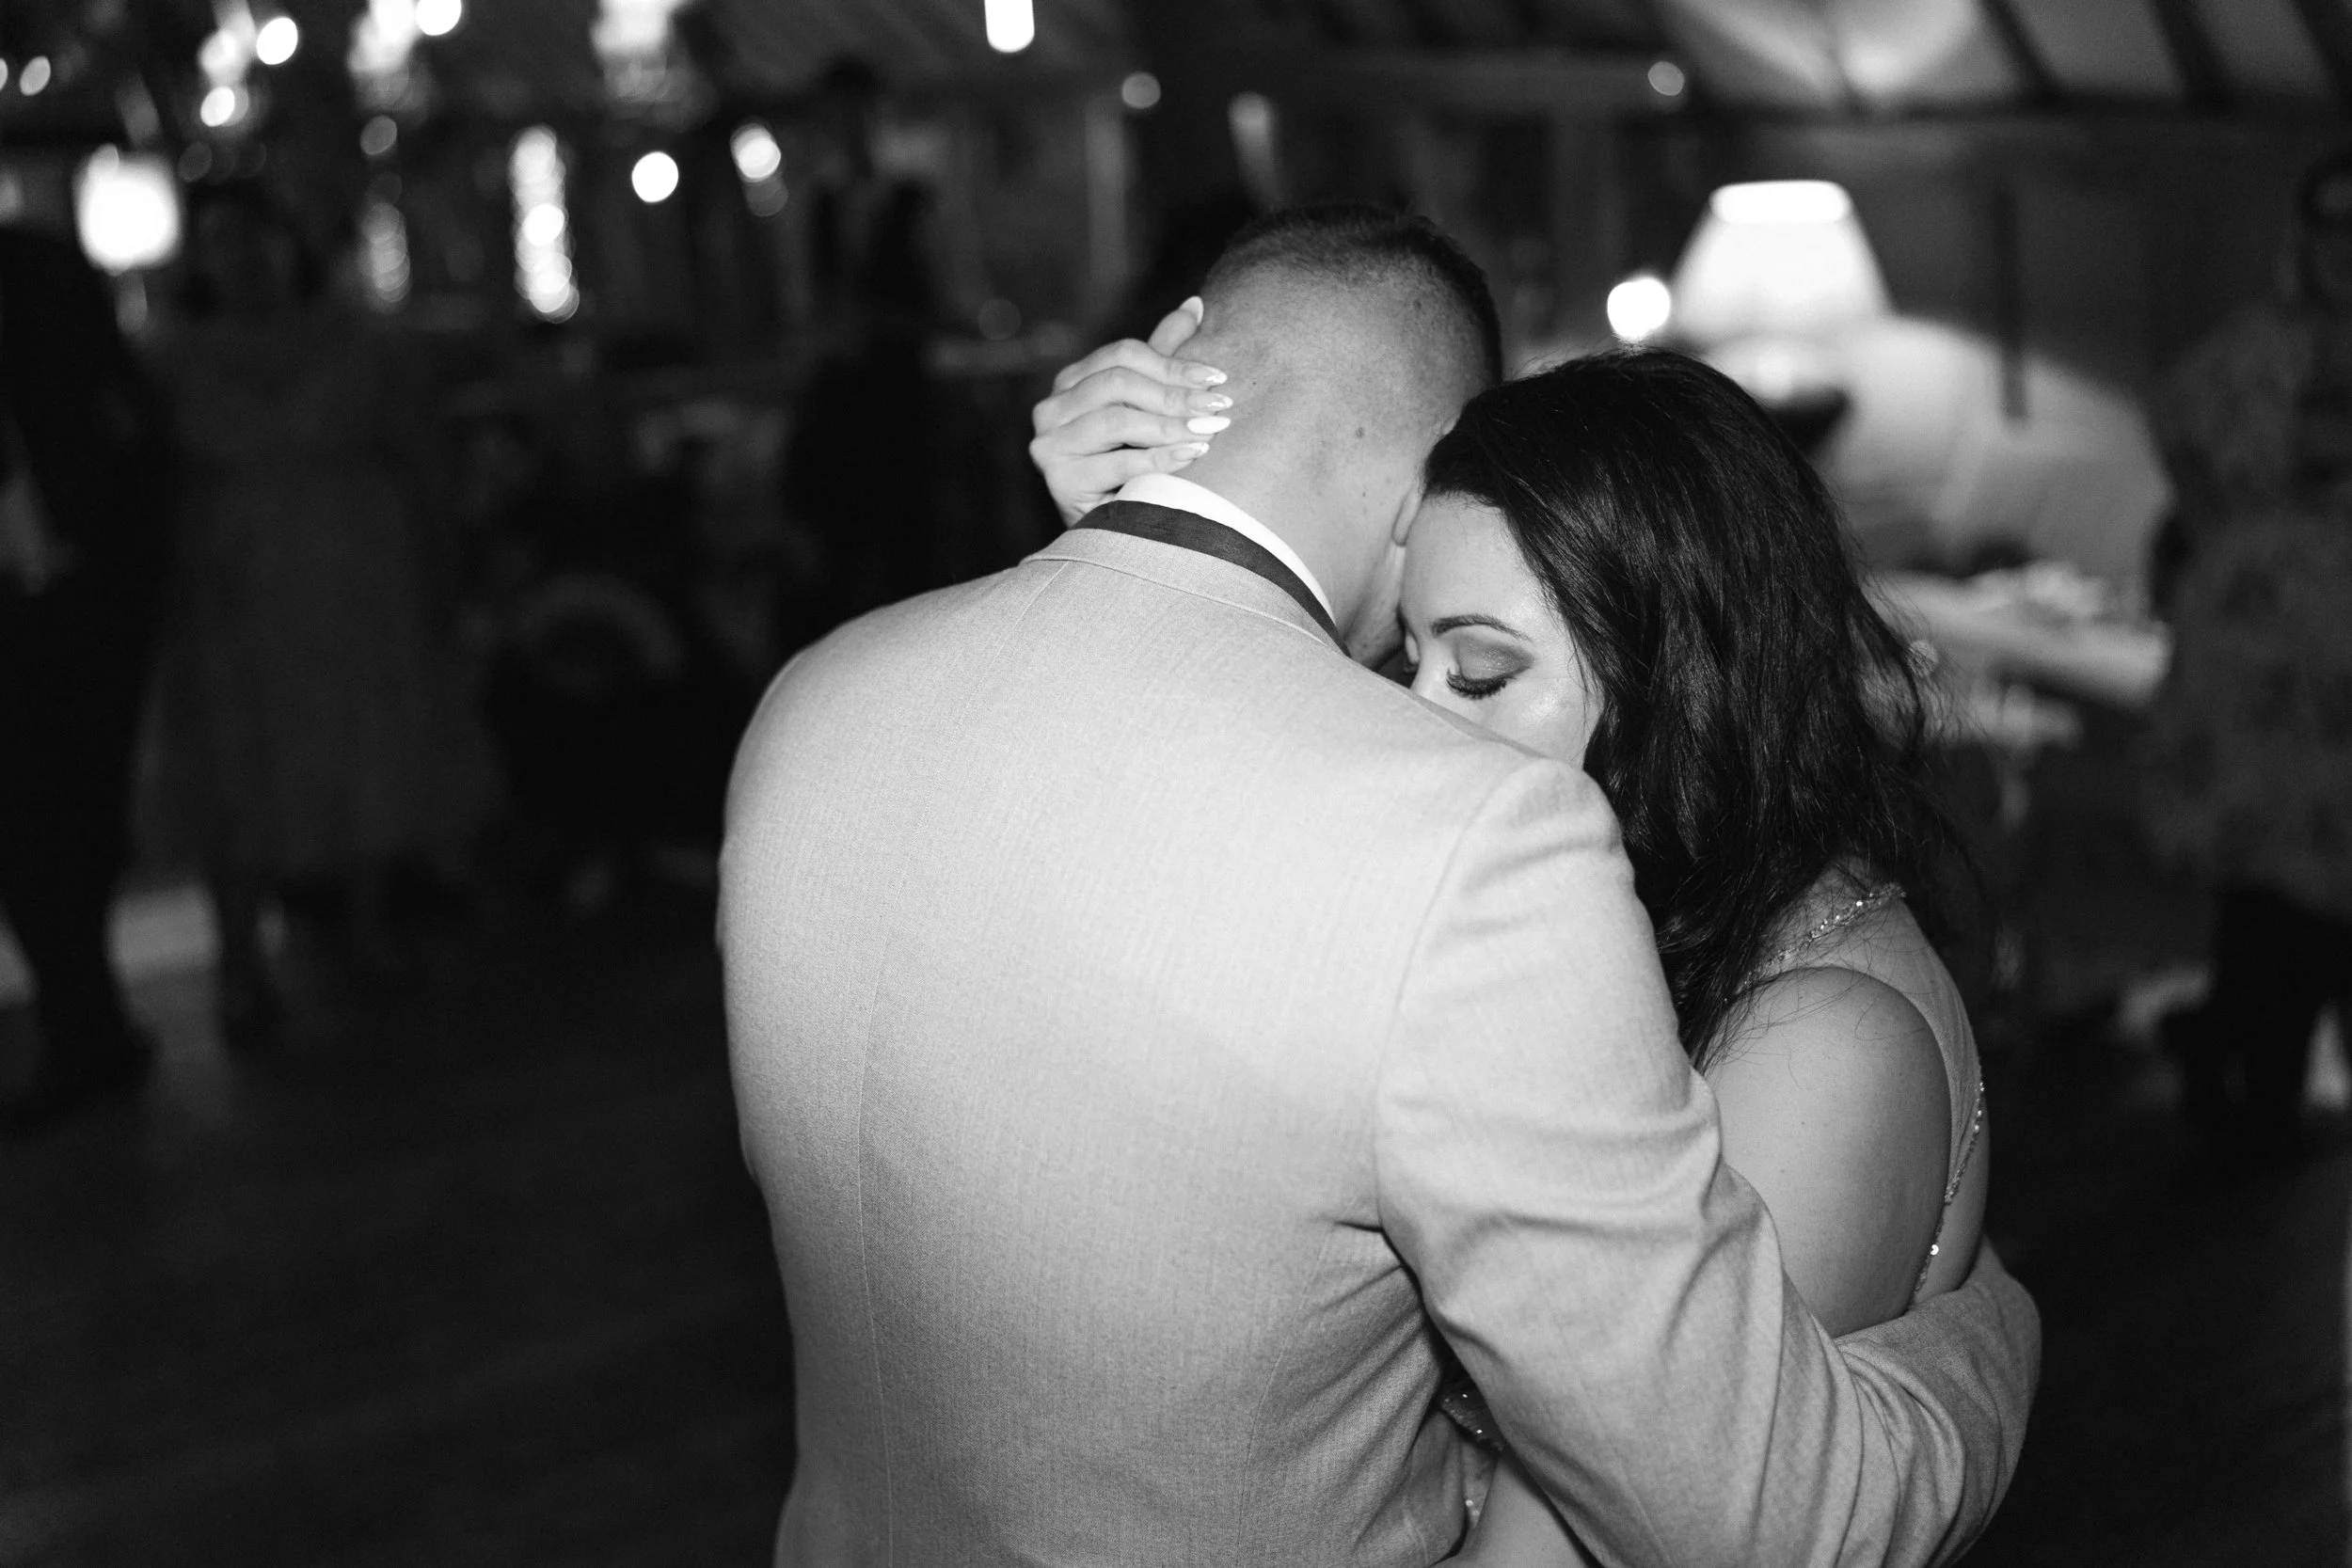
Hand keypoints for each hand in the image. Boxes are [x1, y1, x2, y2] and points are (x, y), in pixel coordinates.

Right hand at [1028, 297, 1231, 525]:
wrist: (1111, 531)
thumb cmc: (1133, 464)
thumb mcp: (1148, 405)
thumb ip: (1164, 355)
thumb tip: (1196, 303)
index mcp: (1071, 382)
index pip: (1124, 355)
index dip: (1174, 363)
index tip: (1218, 378)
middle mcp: (1051, 408)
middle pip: (1118, 383)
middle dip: (1175, 394)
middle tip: (1219, 408)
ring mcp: (1050, 444)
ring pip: (1117, 420)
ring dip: (1170, 425)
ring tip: (1210, 431)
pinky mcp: (1059, 479)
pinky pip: (1119, 462)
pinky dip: (1162, 457)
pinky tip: (1193, 454)